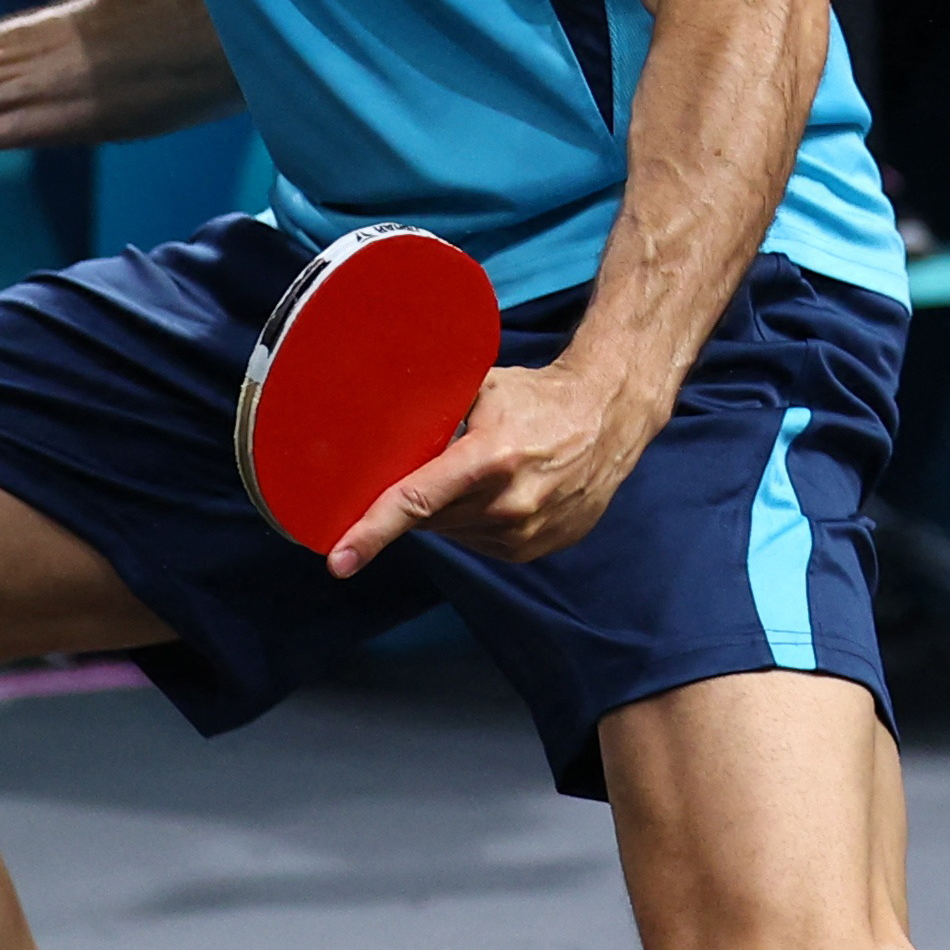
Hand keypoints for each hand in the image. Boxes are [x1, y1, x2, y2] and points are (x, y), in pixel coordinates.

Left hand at [325, 356, 652, 573]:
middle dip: (417, 500)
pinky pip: (482, 544)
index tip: (340, 560)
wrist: (609, 418)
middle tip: (433, 465)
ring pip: (454, 534)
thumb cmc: (540, 398)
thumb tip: (378, 434)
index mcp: (491, 458)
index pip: (416, 502)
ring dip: (450, 511)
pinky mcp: (538, 548)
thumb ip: (434, 414)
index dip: (372, 532)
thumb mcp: (483, 389)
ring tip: (480, 473)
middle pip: (430, 520)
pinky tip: (500, 492)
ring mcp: (527, 532)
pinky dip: (478, 522)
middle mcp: (509, 504)